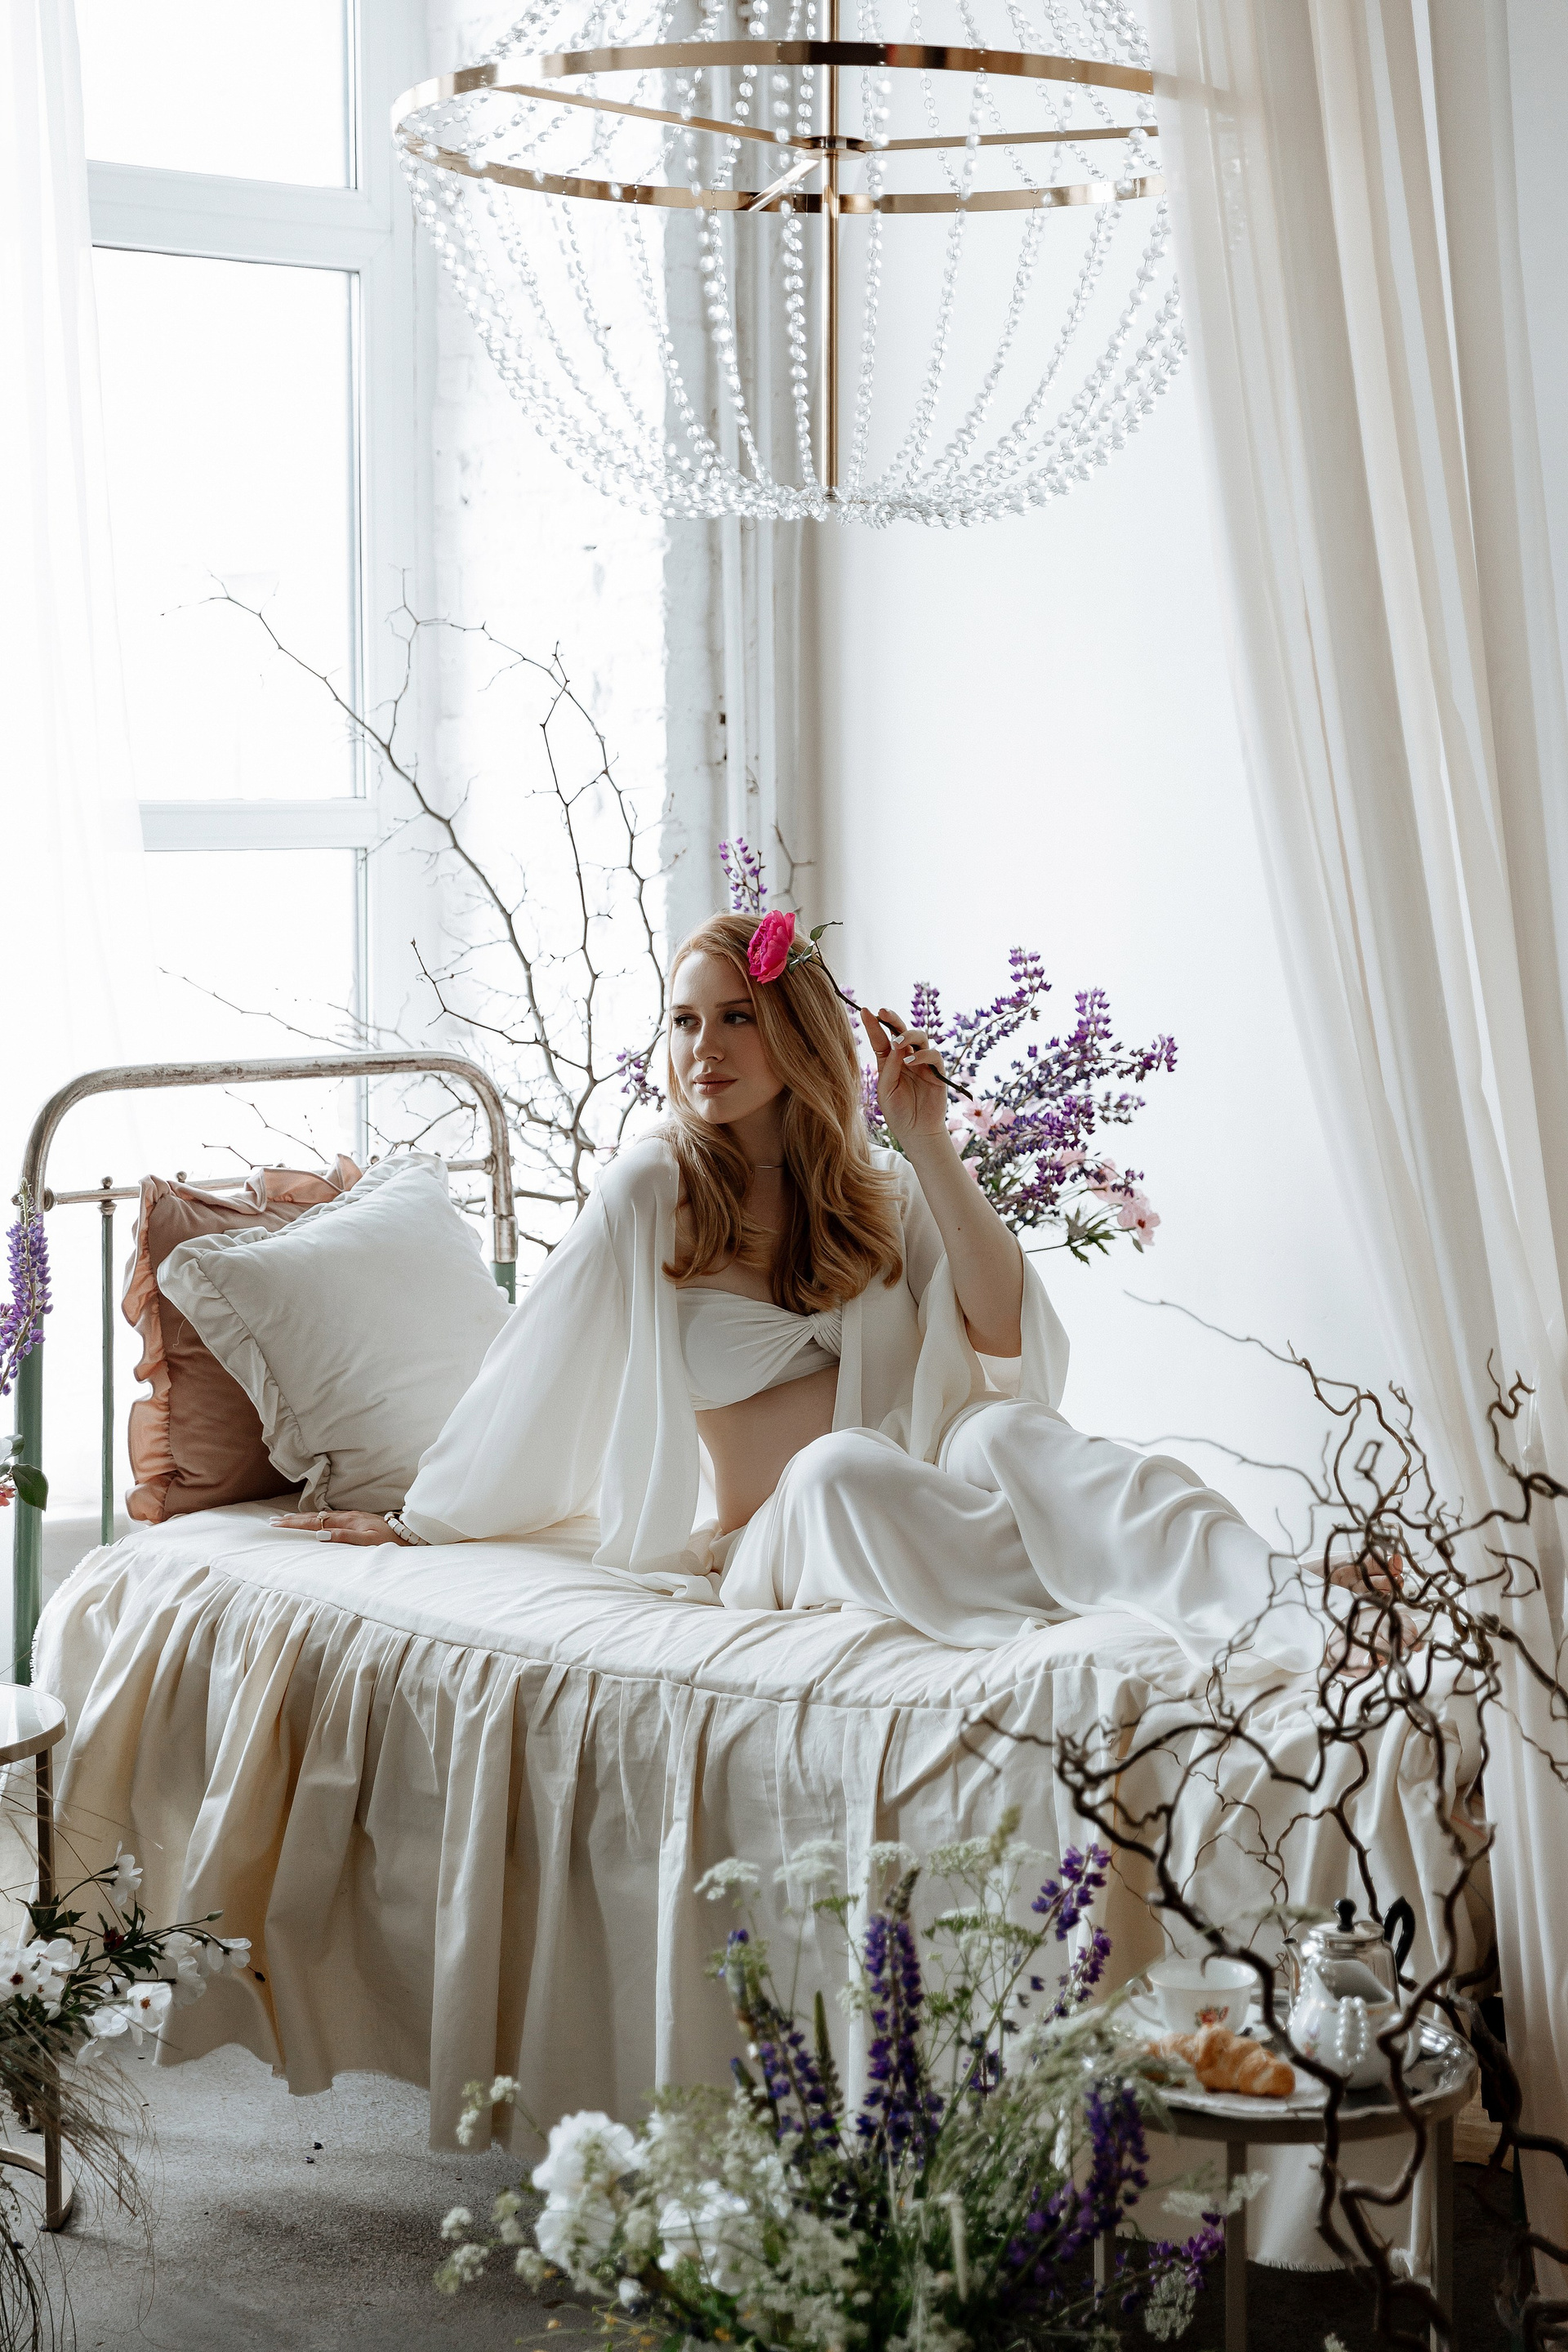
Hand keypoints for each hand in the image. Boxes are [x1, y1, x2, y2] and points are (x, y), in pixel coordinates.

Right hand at [269, 1509, 404, 1546]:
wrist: (406, 1532)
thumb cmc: (388, 1539)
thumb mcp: (367, 1541)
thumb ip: (344, 1537)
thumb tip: (321, 1534)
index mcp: (344, 1521)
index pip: (313, 1522)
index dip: (294, 1524)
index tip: (276, 1524)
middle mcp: (344, 1516)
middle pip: (312, 1516)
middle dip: (291, 1519)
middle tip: (272, 1521)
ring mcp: (349, 1517)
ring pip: (319, 1516)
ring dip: (301, 1518)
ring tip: (285, 1519)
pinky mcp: (354, 1519)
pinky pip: (327, 1517)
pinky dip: (314, 1518)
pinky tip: (311, 1520)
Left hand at [861, 1007, 949, 1148]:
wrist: (916, 1132)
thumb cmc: (898, 1113)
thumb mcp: (886, 1090)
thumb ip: (889, 1067)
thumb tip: (896, 1043)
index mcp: (889, 1062)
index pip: (881, 1039)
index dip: (874, 1024)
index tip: (864, 1010)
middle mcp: (906, 1058)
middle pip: (902, 1032)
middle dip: (893, 1020)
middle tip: (883, 1012)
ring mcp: (922, 1064)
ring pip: (920, 1037)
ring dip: (908, 1036)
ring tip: (898, 1044)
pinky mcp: (937, 1072)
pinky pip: (932, 1055)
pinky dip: (921, 1055)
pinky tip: (910, 1062)